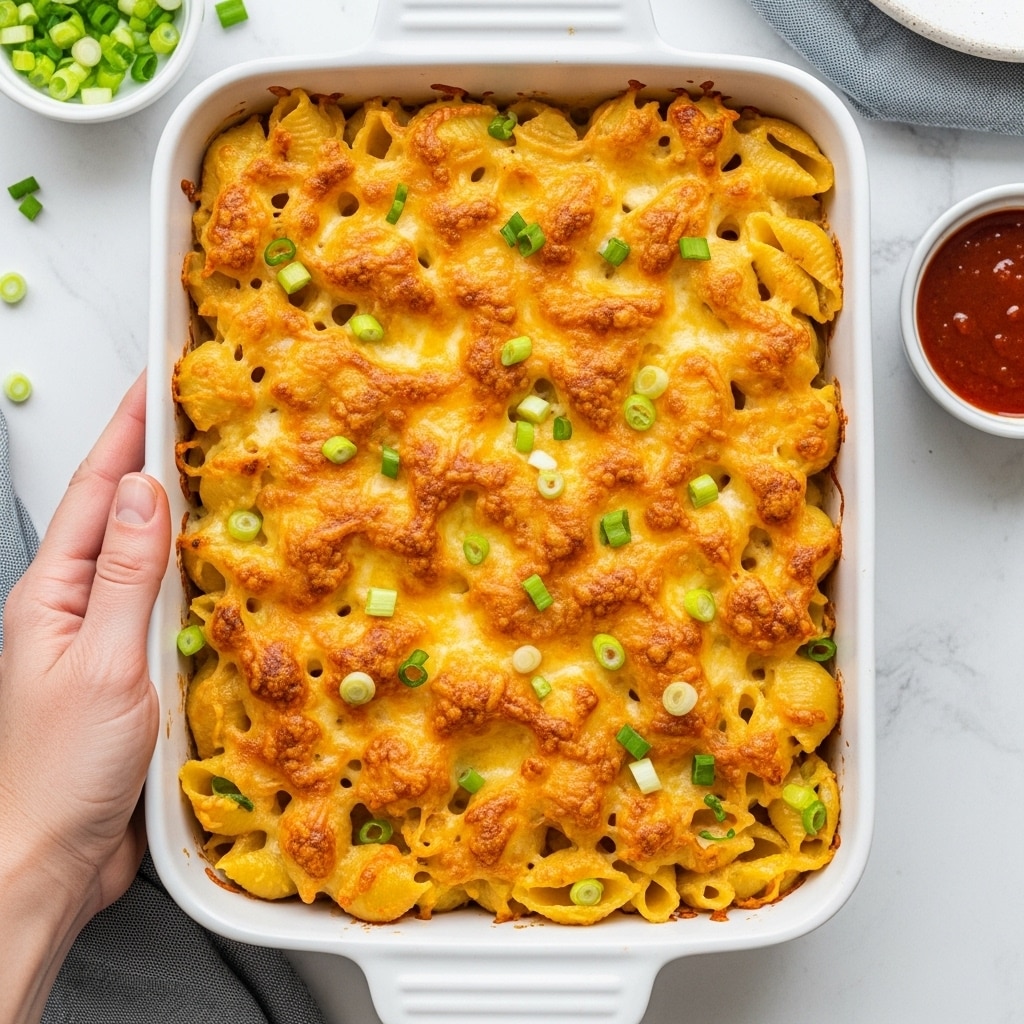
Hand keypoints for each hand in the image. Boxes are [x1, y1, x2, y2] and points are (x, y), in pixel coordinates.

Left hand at [0, 374, 170, 1023]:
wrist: (45, 861)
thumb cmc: (60, 770)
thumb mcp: (102, 662)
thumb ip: (128, 576)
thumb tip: (146, 492)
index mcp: (54, 593)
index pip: (99, 492)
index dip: (127, 432)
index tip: (157, 383)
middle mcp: (74, 608)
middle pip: (119, 516)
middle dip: (153, 460)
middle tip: (199, 418)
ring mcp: (101, 640)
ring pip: (145, 560)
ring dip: (177, 516)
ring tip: (219, 478)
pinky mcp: (129, 673)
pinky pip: (164, 608)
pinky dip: (191, 578)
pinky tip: (221, 572)